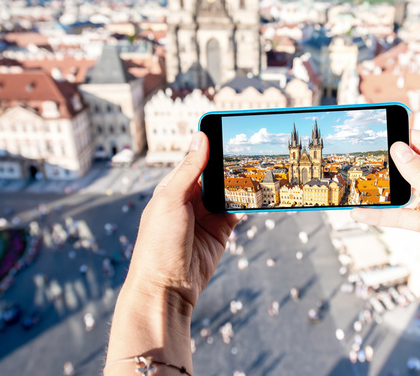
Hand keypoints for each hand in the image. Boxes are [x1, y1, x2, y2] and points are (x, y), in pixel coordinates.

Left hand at [106, 131, 239, 373]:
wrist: (167, 289)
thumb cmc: (158, 243)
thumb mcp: (171, 200)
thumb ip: (189, 169)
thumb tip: (201, 136)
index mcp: (173, 187)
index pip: (195, 159)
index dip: (211, 145)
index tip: (229, 129)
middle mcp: (190, 199)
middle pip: (215, 174)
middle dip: (231, 164)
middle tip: (252, 149)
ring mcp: (207, 216)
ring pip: (229, 191)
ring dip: (242, 183)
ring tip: (260, 169)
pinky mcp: (221, 232)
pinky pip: (237, 211)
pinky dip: (248, 203)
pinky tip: (258, 194)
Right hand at [351, 130, 419, 266]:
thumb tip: (399, 148)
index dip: (404, 137)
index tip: (378, 132)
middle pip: (415, 165)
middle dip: (390, 163)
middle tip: (360, 159)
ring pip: (407, 191)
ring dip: (384, 191)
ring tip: (355, 185)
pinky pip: (404, 215)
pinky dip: (384, 215)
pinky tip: (362, 213)